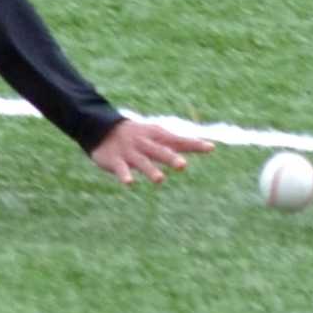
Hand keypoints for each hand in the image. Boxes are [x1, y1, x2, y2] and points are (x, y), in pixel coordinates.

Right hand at [88, 120, 214, 185]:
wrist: (102, 129)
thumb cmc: (139, 136)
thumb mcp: (158, 135)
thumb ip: (181, 142)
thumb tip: (211, 146)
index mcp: (156, 136)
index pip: (178, 140)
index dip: (193, 144)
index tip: (210, 147)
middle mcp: (145, 143)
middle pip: (160, 151)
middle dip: (171, 158)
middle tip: (183, 166)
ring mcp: (130, 152)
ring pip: (142, 162)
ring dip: (150, 170)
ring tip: (160, 180)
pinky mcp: (116, 160)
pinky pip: (121, 169)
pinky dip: (125, 175)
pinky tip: (129, 183)